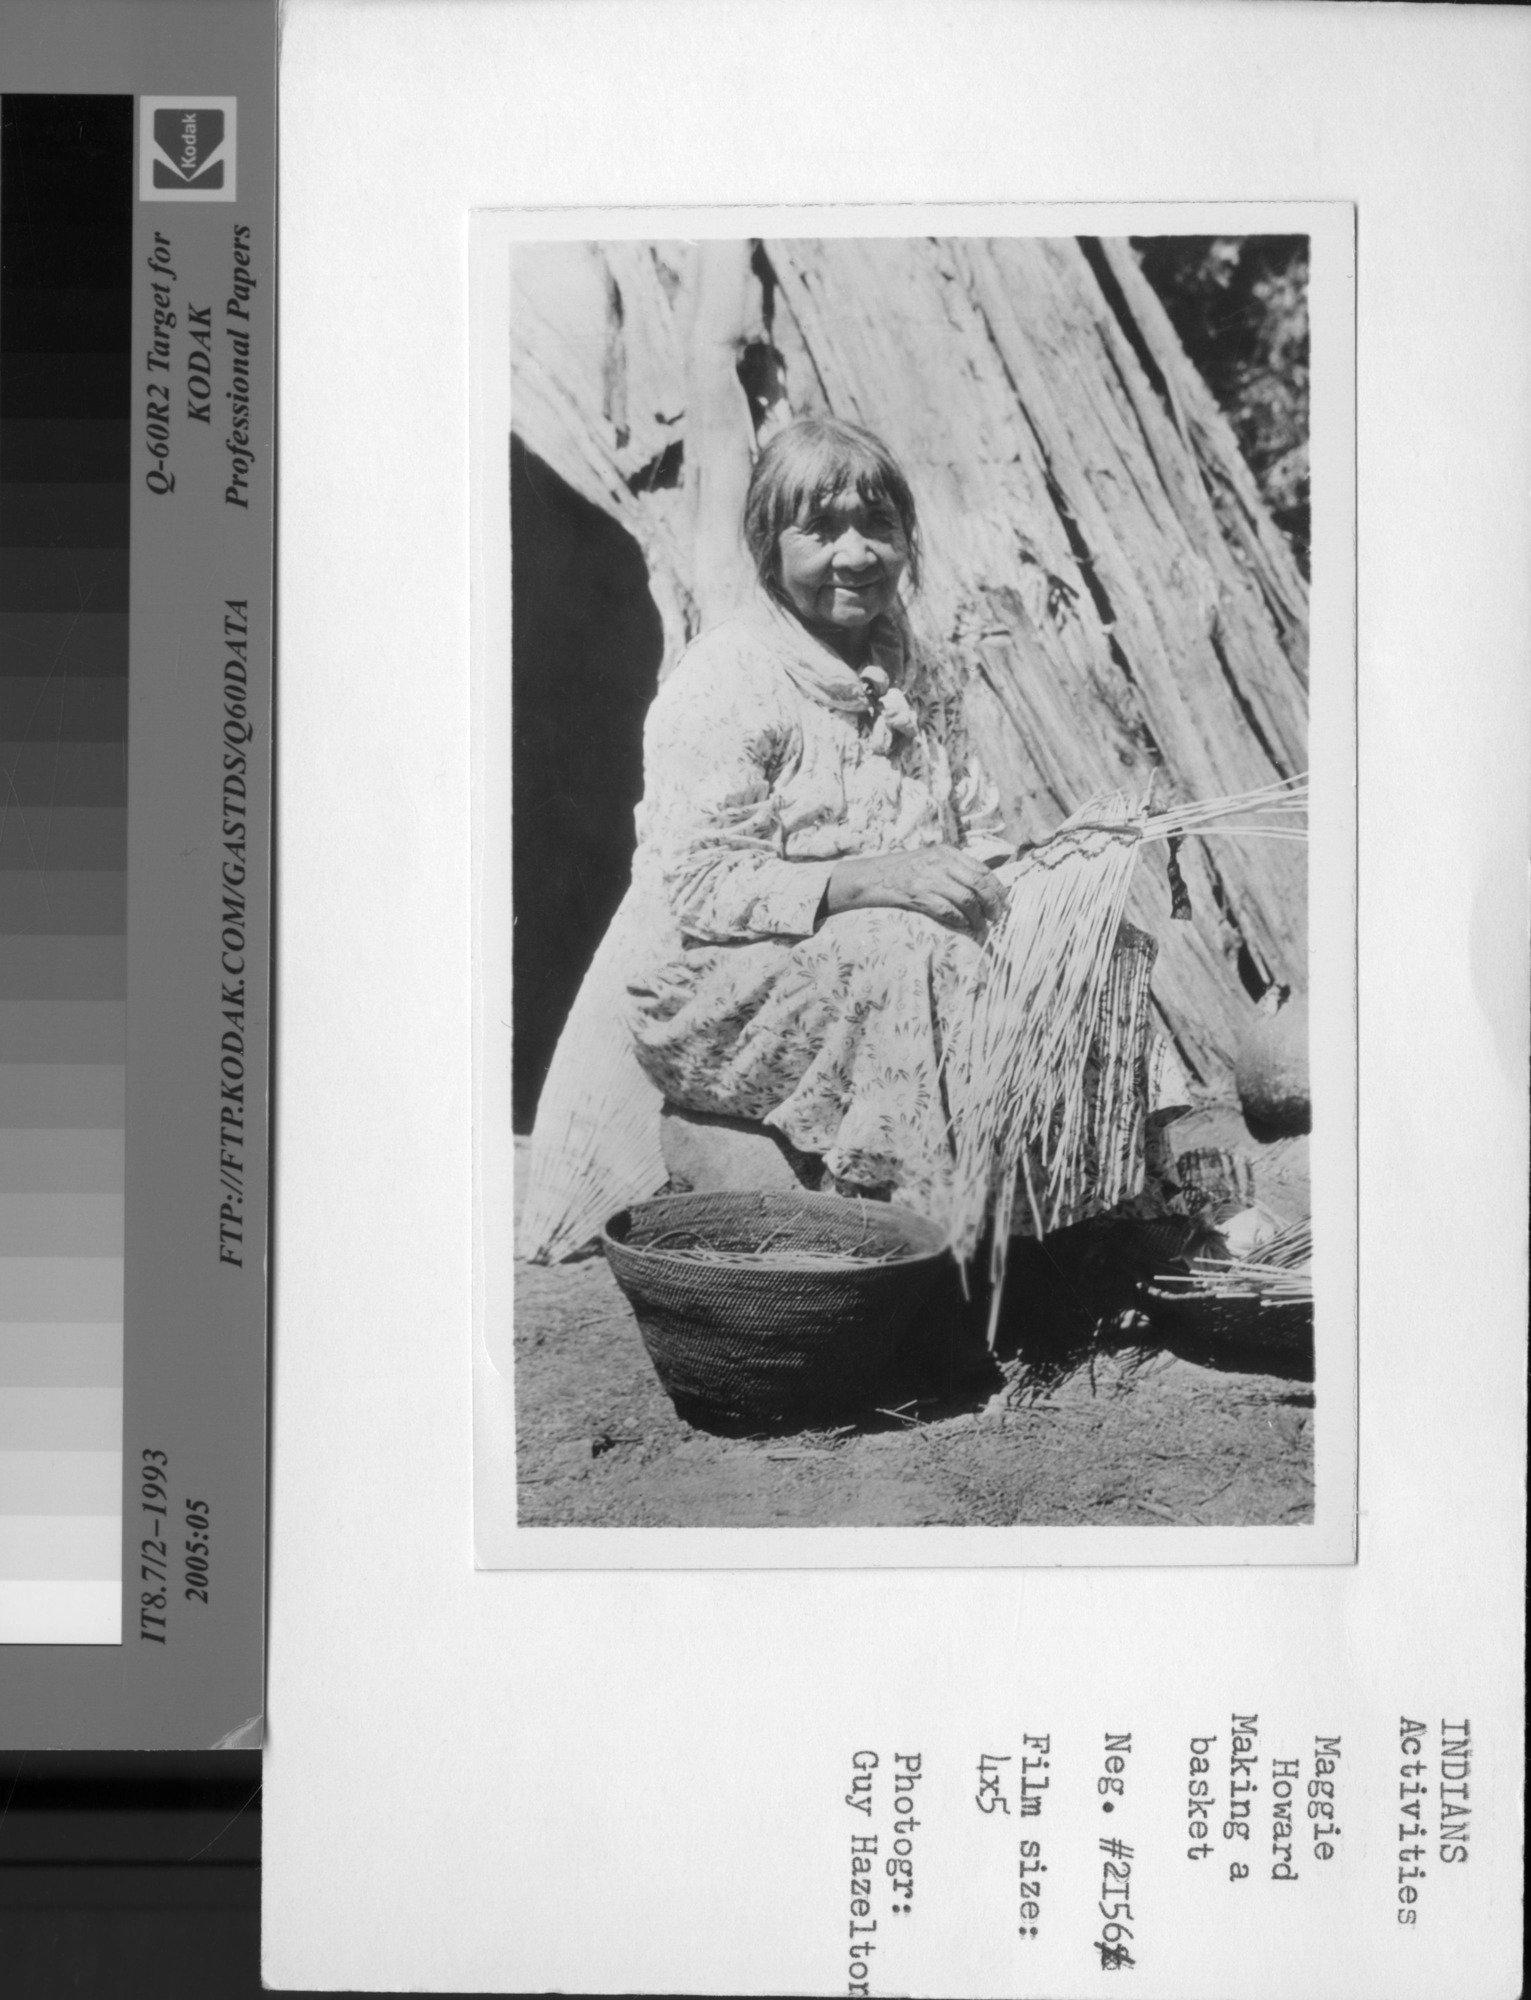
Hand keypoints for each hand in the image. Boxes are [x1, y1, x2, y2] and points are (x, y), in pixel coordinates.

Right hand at [823, 845, 1008, 933]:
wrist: (872, 877)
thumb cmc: (904, 871)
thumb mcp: (932, 860)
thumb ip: (957, 869)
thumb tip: (987, 888)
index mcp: (947, 852)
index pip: (983, 870)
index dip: (998, 890)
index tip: (1005, 904)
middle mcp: (940, 862)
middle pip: (978, 885)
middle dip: (993, 904)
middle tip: (998, 918)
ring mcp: (928, 878)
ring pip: (966, 900)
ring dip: (977, 917)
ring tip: (981, 926)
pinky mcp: (918, 895)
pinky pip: (947, 911)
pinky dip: (959, 920)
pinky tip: (963, 925)